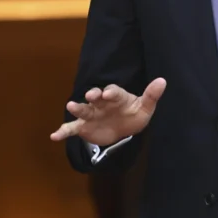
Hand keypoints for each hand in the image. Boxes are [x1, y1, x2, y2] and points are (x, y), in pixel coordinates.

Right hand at [49, 78, 165, 145]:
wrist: (122, 128)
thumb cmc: (133, 114)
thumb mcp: (145, 107)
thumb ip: (151, 95)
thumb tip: (163, 81)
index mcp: (115, 97)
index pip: (113, 91)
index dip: (110, 92)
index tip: (108, 93)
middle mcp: (101, 103)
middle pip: (95, 97)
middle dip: (93, 95)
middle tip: (90, 95)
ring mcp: (91, 114)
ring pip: (83, 110)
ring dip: (77, 108)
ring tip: (70, 106)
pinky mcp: (84, 127)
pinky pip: (72, 128)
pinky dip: (63, 131)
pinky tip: (54, 136)